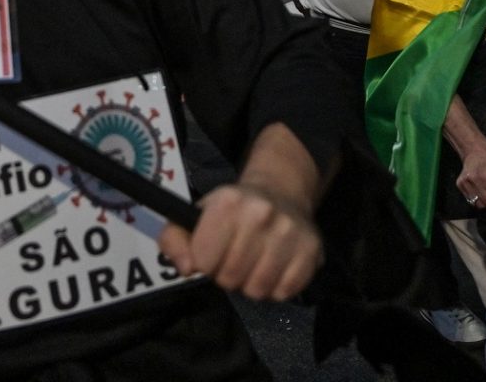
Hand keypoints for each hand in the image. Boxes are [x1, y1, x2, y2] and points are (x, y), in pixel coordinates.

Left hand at [158, 183, 322, 300]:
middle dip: (227, 275)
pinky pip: (284, 292)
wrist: (279, 192)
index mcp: (227, 202)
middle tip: (234, 259)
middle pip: (230, 278)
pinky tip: (274, 268)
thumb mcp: (195, 216)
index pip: (203, 261)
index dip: (204, 262)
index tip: (212, 252)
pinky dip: (276, 288)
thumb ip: (174, 240)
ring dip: (251, 284)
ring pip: (258, 290)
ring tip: (253, 264)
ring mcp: (289, 231)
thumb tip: (188, 267)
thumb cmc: (230, 210)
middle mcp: (260, 213)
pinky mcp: (311, 249)